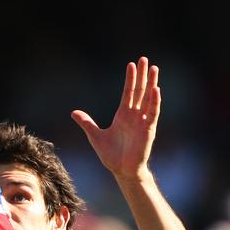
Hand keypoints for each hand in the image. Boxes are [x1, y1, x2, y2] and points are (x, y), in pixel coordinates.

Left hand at [71, 57, 160, 179]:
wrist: (121, 170)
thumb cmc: (111, 155)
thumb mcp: (95, 135)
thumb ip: (86, 122)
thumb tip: (73, 112)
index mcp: (123, 115)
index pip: (127, 92)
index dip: (129, 79)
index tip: (131, 64)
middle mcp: (134, 115)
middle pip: (139, 91)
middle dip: (141, 75)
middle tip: (144, 59)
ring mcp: (142, 122)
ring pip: (148, 99)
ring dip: (151, 84)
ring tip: (154, 68)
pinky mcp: (148, 130)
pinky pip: (152, 113)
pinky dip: (154, 102)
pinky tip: (156, 90)